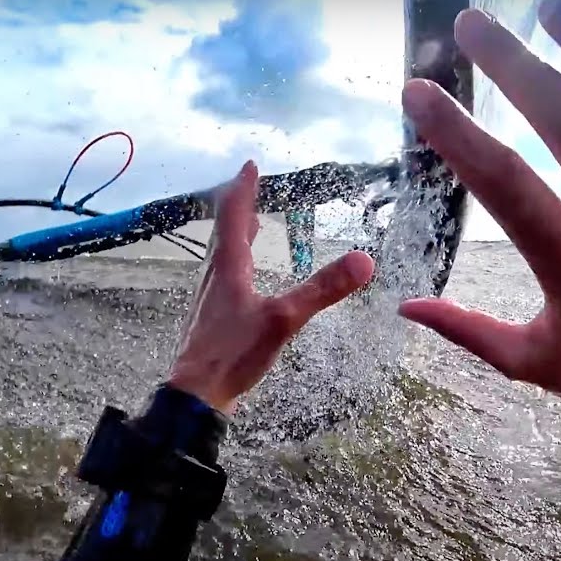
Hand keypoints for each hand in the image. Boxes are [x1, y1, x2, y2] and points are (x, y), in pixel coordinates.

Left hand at [168, 161, 375, 413]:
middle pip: (226, 233)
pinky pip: (225, 277)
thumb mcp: (283, 320)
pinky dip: (238, 263)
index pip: (235, 217)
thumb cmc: (232, 354)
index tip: (251, 165)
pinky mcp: (213, 320)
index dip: (244, 189)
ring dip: (238, 236)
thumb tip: (364, 261)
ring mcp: (212, 299)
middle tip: (252, 189)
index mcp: (228, 269)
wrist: (196, 394)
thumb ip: (322, 290)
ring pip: (223, 256)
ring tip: (253, 226)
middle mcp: (215, 278)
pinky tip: (247, 280)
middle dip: (241, 209)